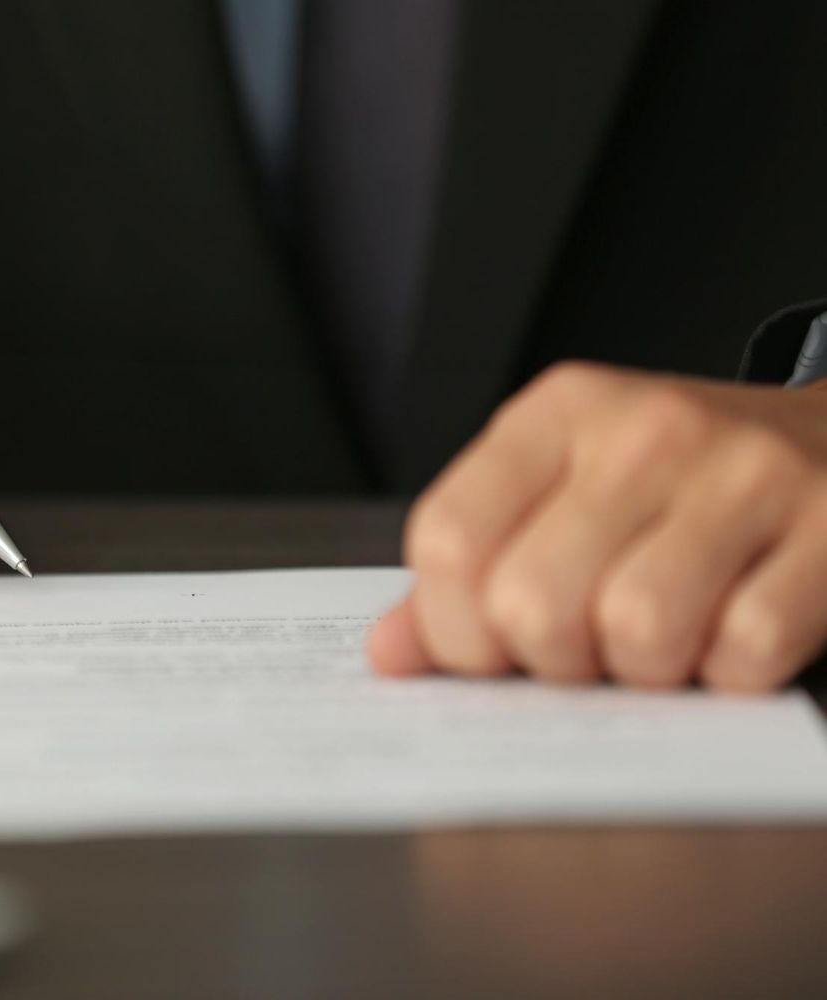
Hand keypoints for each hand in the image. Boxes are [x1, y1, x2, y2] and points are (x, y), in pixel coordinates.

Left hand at [369, 361, 826, 690]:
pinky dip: (732, 675)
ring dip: (644, 672)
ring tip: (661, 645)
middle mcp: (643, 430)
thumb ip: (471, 570)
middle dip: (551, 663)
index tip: (486, 652)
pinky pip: (747, 648)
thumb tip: (390, 652)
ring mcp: (744, 472)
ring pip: (637, 628)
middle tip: (585, 653)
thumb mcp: (562, 492)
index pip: (447, 540)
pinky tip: (732, 639)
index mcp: (557, 416)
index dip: (451, 630)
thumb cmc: (678, 484)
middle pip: (532, 602)